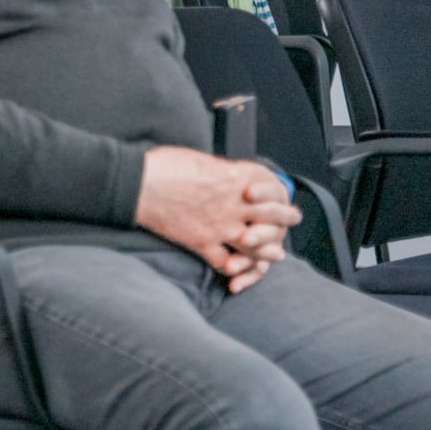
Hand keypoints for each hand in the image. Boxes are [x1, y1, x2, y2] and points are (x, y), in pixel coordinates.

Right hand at [134, 146, 299, 292]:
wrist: (137, 184)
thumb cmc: (163, 166)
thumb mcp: (200, 160)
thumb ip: (220, 172)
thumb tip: (228, 176)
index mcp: (233, 179)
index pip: (270, 188)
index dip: (280, 193)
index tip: (284, 194)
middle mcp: (233, 204)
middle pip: (271, 216)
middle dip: (285, 219)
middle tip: (293, 220)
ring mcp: (219, 226)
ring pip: (256, 244)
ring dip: (268, 250)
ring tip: (277, 253)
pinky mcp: (201, 242)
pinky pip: (224, 261)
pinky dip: (232, 267)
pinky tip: (234, 268)